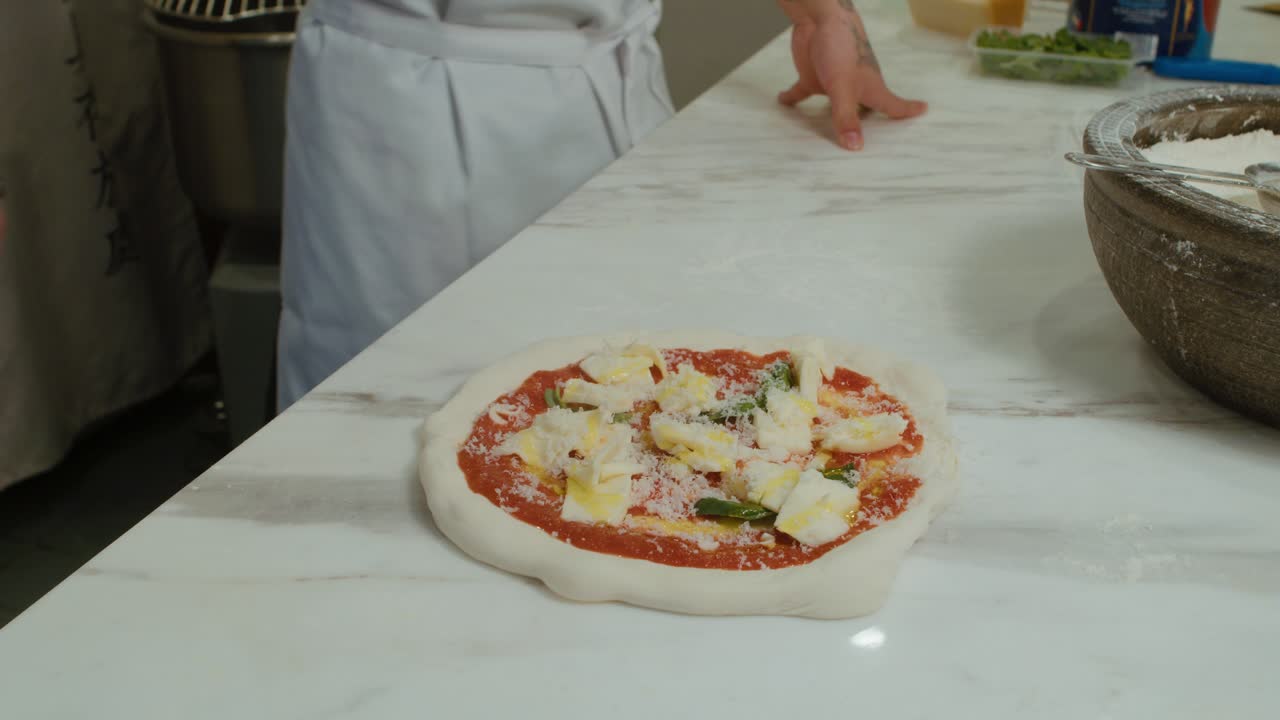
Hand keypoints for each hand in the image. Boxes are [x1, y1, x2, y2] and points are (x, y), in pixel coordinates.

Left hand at [777, 1, 926, 150]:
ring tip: (834, 138)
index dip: (908, 111)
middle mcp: (855, 89)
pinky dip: (793, 98)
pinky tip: (783, 102)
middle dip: (870, 124)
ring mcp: (835, 84)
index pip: (893, 105)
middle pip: (866, 111)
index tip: (922, 111)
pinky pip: (803, 92)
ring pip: (837, 107)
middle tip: (875, 140)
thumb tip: (855, 147)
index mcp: (870, 89)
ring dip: (835, 120)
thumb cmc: (841, 48)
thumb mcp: (843, 87)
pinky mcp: (814, 77)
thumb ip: (846, 117)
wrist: (819, 19)